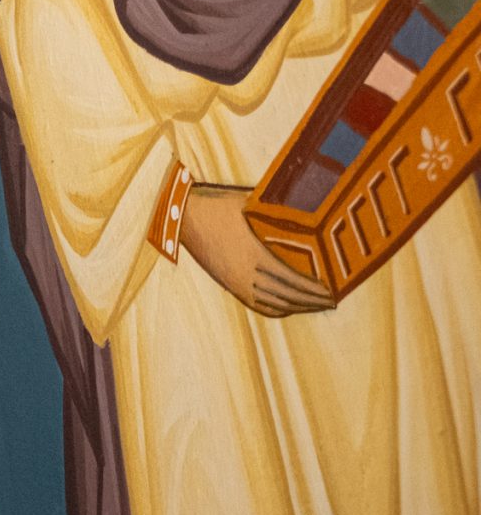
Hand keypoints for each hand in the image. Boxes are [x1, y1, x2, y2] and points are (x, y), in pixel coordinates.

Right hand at [180, 185, 333, 316]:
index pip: (292, 281)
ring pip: (273, 304)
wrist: (182, 216)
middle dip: (311, 301)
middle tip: (332, 301)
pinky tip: (288, 307)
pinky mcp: (229, 284)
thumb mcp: (251, 204)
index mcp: (253, 256)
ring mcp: (235, 282)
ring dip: (297, 307)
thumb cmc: (217, 205)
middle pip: (286, 296)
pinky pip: (257, 304)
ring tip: (315, 305)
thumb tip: (306, 206)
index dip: (313, 289)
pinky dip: (276, 309)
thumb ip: (276, 211)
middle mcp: (245, 275)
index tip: (333, 291)